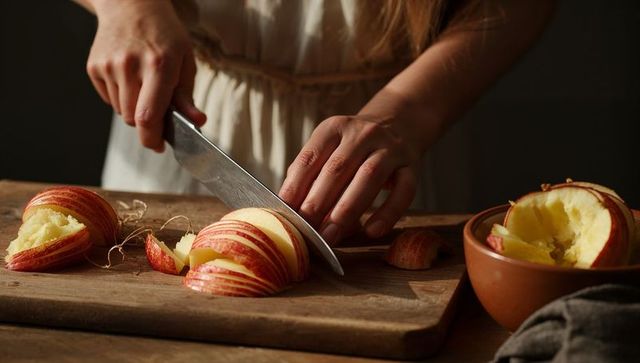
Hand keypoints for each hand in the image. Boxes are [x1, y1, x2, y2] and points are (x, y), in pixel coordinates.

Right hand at [86, 0, 205, 151]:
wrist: (131, 5)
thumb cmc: (164, 35)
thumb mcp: (185, 61)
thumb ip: (187, 96)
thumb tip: (197, 122)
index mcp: (159, 65)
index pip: (148, 116)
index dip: (152, 138)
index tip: (158, 146)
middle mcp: (130, 65)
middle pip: (133, 119)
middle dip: (147, 124)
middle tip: (158, 113)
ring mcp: (109, 66)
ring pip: (121, 111)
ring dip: (134, 110)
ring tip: (144, 86)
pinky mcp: (94, 67)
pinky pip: (109, 99)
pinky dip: (121, 97)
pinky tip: (129, 78)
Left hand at [279, 110, 424, 245]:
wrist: (397, 124)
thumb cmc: (352, 147)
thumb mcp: (329, 148)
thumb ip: (311, 173)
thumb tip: (291, 209)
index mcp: (334, 128)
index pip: (310, 157)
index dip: (296, 186)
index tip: (285, 212)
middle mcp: (363, 134)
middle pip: (337, 168)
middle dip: (318, 202)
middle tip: (306, 231)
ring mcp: (390, 148)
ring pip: (369, 177)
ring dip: (347, 209)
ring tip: (331, 236)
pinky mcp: (411, 166)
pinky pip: (404, 190)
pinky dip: (388, 212)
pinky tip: (372, 231)